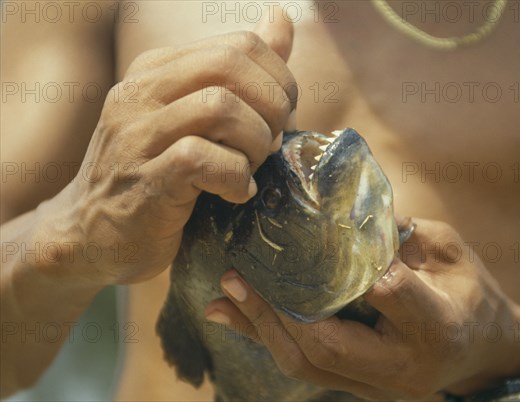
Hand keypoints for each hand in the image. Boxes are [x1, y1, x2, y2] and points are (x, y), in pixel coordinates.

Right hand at [35, 11, 296, 285]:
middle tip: (273, 141)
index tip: (281, 116)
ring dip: (255, 143)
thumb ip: (240, 71)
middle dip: (273, 105)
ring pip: (219, 107)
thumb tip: (280, 19)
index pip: (239, 45)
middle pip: (230, 65)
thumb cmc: (156, 173)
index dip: (279, 79)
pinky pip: (201, 159)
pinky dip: (236, 177)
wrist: (92, 234)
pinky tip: (236, 193)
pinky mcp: (144, 180)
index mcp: (157, 70)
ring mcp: (137, 135)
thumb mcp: (194, 115)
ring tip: (251, 168)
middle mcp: (141, 92)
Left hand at [205, 218, 519, 399]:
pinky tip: (239, 319)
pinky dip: (270, 340)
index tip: (315, 244)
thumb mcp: (452, 253)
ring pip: (308, 365)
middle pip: (330, 346)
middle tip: (237, 278)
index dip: (356, 271)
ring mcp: (378, 385)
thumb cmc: (471, 293)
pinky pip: (307, 367)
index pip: (395, 298)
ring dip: (261, 329)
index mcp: (440, 326)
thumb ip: (404, 235)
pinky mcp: (359, 387)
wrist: (482, 352)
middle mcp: (404, 366)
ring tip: (225, 298)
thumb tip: (345, 212)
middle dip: (278, 312)